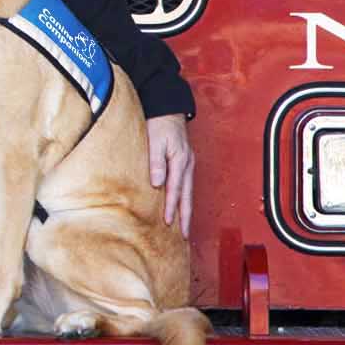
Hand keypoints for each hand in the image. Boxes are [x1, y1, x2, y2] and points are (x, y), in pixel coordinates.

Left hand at [146, 113, 193, 236]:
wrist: (167, 108)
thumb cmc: (159, 123)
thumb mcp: (155, 140)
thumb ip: (156, 162)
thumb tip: (158, 184)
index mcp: (180, 161)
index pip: (175, 190)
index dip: (171, 207)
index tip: (168, 223)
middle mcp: (187, 165)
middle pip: (187, 196)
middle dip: (186, 217)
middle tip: (186, 236)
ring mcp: (188, 164)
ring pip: (188, 192)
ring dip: (186, 210)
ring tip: (185, 227)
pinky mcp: (185, 163)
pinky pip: (186, 185)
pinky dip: (184, 199)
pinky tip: (181, 206)